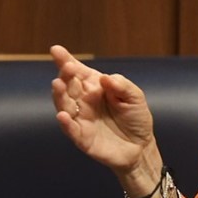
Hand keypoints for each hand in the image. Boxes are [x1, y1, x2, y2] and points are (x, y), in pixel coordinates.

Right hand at [49, 44, 163, 193]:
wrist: (141, 147)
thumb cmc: (136, 118)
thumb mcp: (135, 97)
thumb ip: (122, 86)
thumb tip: (105, 78)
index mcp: (95, 88)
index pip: (79, 72)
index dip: (66, 61)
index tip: (56, 50)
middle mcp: (84, 101)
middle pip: (68, 86)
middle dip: (65, 75)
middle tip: (67, 67)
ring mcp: (81, 119)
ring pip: (64, 105)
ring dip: (59, 95)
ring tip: (58, 84)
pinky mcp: (82, 138)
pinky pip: (71, 129)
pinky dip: (65, 123)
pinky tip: (62, 115)